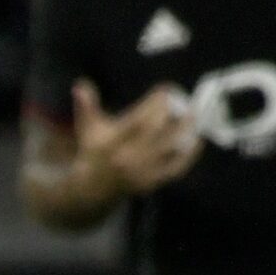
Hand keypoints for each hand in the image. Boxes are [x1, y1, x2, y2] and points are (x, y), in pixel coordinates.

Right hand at [73, 79, 200, 196]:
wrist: (92, 189)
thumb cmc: (94, 151)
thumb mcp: (87, 129)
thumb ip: (86, 106)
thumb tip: (80, 85)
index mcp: (111, 142)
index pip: (140, 120)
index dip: (156, 103)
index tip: (166, 89)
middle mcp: (127, 158)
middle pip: (158, 132)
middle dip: (174, 114)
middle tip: (184, 101)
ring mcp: (140, 172)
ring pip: (171, 149)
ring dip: (186, 131)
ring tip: (193, 115)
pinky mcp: (151, 182)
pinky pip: (176, 168)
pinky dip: (188, 154)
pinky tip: (195, 139)